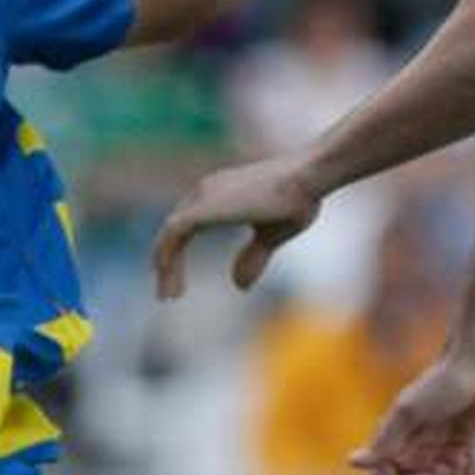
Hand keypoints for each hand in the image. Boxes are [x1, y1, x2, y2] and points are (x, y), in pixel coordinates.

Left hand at [154, 155, 320, 297]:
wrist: (308, 178)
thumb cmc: (297, 199)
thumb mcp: (271, 236)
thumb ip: (252, 257)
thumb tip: (238, 286)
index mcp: (219, 194)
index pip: (187, 225)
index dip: (179, 253)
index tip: (178, 281)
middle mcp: (206, 191)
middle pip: (174, 231)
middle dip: (168, 264)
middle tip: (168, 294)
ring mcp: (203, 196)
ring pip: (170, 236)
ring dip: (166, 267)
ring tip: (169, 296)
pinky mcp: (203, 208)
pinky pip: (173, 235)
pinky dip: (167, 257)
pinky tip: (170, 280)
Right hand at [350, 351, 474, 474]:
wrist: (473, 368)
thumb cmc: (439, 384)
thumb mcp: (410, 412)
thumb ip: (384, 441)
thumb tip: (352, 463)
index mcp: (390, 448)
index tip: (427, 471)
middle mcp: (407, 458)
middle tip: (445, 466)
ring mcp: (432, 460)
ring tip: (461, 455)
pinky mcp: (457, 457)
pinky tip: (471, 454)